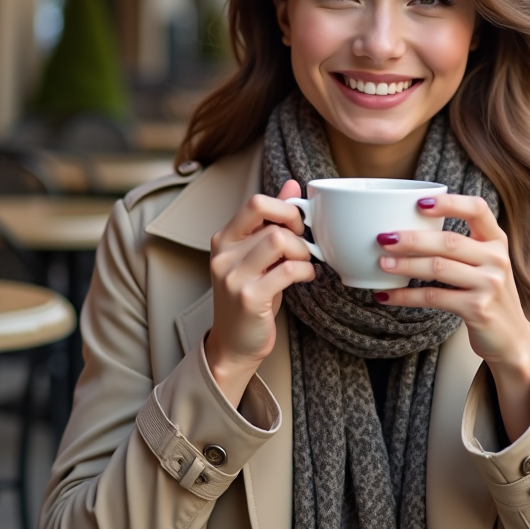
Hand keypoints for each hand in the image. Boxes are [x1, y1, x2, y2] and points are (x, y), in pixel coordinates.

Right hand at [205, 180, 315, 405]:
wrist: (234, 343)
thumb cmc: (251, 296)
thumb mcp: (259, 255)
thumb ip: (272, 220)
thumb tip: (291, 184)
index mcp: (224, 238)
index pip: (256, 202)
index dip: (285, 208)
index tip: (297, 225)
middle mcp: (223, 254)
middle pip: (272, 222)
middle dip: (298, 231)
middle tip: (304, 247)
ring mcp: (232, 276)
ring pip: (279, 241)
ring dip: (303, 252)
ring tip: (304, 264)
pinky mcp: (248, 297)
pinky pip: (287, 270)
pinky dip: (305, 271)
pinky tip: (305, 277)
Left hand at [374, 195, 529, 439]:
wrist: (511, 338)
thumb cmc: (487, 295)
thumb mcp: (484, 264)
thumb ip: (459, 246)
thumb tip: (406, 230)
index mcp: (496, 240)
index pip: (477, 209)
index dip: (449, 202)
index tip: (419, 203)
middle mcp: (496, 259)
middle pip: (449, 241)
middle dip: (412, 239)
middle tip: (384, 238)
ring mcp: (489, 284)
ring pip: (438, 268)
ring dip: (405, 265)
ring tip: (382, 264)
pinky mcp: (477, 308)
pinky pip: (433, 297)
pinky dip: (406, 296)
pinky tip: (387, 296)